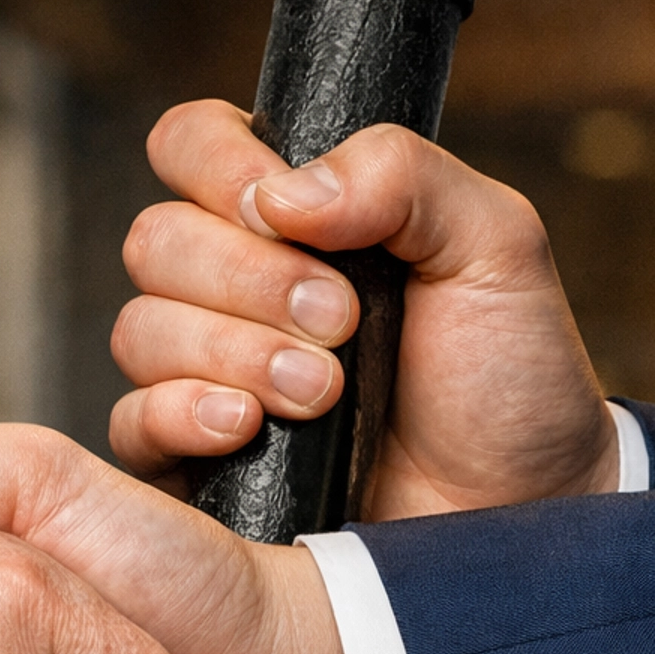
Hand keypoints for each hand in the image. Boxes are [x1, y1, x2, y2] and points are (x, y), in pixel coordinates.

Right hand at [110, 102, 616, 517]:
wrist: (523, 508)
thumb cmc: (509, 377)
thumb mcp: (494, 245)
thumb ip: (403, 176)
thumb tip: (285, 194)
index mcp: (295, 215)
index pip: (193, 145)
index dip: (218, 166)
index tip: (289, 217)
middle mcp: (234, 286)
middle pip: (156, 239)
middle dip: (247, 277)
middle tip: (340, 319)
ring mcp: (206, 374)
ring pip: (142, 328)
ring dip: (232, 352)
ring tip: (322, 390)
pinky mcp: (193, 461)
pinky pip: (131, 422)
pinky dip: (182, 414)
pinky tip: (249, 428)